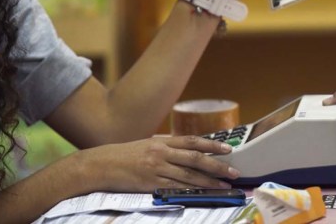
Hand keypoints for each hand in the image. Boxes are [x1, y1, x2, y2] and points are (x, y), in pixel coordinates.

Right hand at [82, 136, 239, 192]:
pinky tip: (203, 194)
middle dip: (217, 166)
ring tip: (225, 185)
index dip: (212, 145)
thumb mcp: (147, 145)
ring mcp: (156, 169)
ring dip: (209, 182)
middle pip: (195, 159)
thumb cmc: (125, 155)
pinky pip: (175, 189)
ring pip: (189, 176)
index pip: (192, 141)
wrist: (102, 165)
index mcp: (162, 142)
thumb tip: (187, 148)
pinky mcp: (151, 185)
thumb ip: (167, 146)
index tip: (229, 149)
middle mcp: (161, 153)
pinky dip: (191, 191)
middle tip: (234, 171)